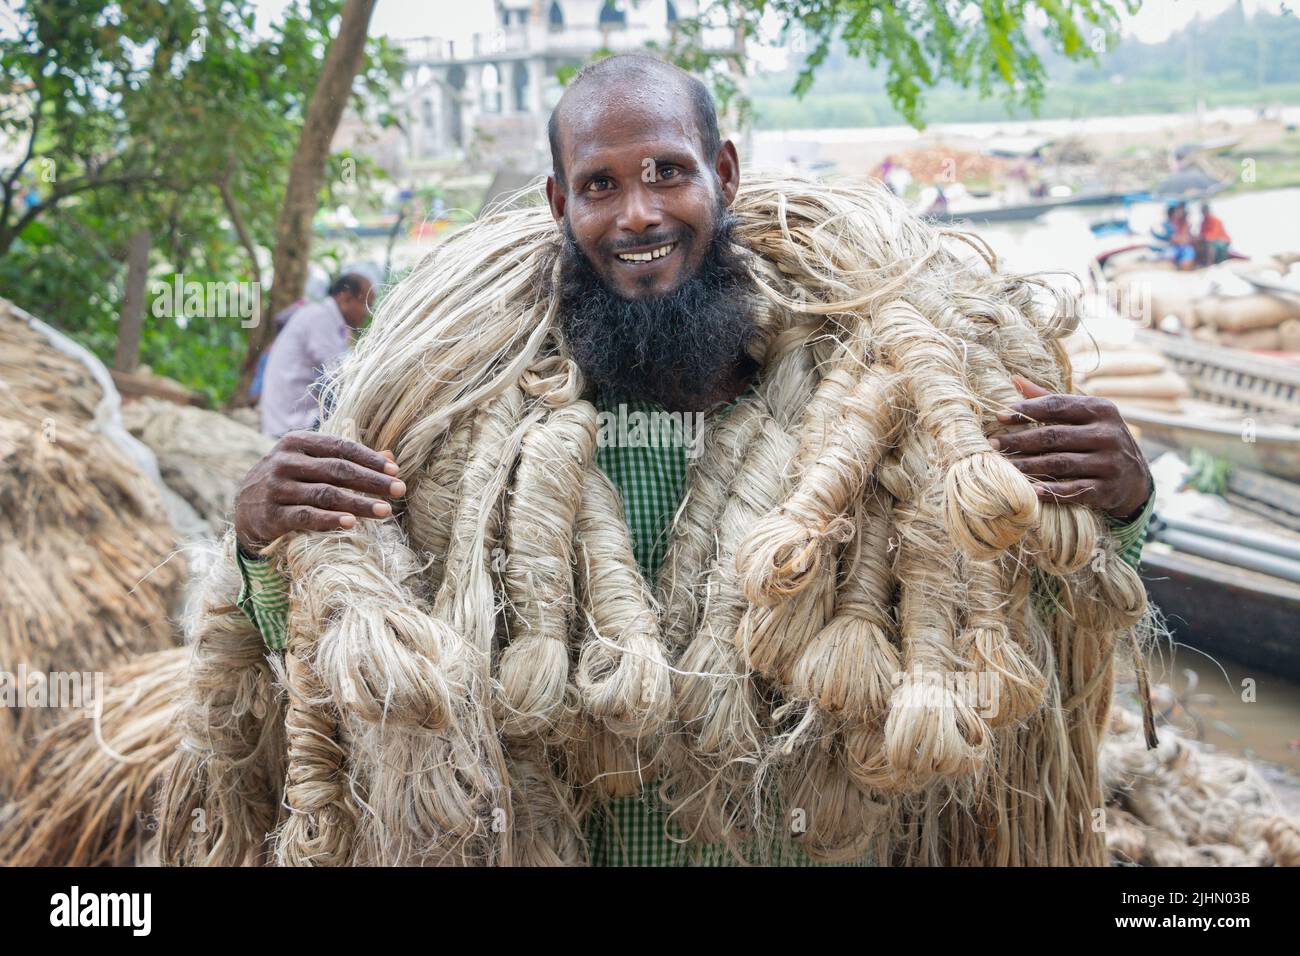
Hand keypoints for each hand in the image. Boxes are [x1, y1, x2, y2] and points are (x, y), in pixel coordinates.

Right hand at [233, 431, 404, 552]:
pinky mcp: (272, 514)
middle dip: (371, 481)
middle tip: (399, 490)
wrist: (244, 509)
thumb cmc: (288, 481)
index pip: (340, 447)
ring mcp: (277, 488)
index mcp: (296, 442)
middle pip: (337, 470)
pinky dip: (330, 520)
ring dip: (359, 503)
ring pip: (325, 494)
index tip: (394, 470)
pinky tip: (352, 523)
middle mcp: (285, 462)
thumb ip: (347, 459)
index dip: (369, 459)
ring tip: (385, 511)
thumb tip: (390, 456)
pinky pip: (306, 517)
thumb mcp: (311, 463)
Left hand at [989, 376, 1151, 520]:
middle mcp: (1108, 434)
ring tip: (1002, 466)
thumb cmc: (1098, 438)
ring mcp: (1110, 463)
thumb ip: (1051, 399)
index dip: (1026, 410)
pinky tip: (1029, 490)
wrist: (1135, 478)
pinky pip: (1074, 490)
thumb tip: (1014, 378)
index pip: (1057, 406)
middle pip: (1054, 436)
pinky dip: (1051, 491)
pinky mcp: (1108, 489)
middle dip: (1019, 440)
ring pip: (1060, 463)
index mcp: (1101, 410)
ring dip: (1027, 466)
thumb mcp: (1084, 415)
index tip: (999, 415)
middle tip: (992, 444)